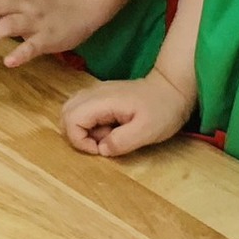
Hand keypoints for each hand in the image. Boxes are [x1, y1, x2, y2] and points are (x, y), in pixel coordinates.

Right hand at [61, 70, 191, 157]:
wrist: (173, 89)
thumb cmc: (163, 110)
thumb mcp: (147, 131)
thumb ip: (121, 141)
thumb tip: (101, 149)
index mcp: (102, 101)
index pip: (71, 120)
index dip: (80, 140)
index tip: (101, 149)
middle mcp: (93, 93)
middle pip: (65, 114)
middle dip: (77, 135)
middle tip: (102, 143)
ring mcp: (96, 93)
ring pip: (71, 111)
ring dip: (83, 130)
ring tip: (106, 136)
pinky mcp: (100, 96)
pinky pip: (82, 110)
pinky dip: (89, 124)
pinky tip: (109, 128)